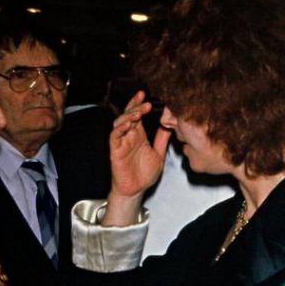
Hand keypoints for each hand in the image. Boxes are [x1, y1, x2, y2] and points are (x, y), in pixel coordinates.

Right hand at [104, 90, 171, 222]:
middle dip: (135, 106)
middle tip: (144, 99)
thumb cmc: (144, 174)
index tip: (146, 95)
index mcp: (139, 135)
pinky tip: (128, 125)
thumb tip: (169, 123)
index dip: (140, 104)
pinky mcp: (115, 150)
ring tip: (137, 111)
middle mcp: (129, 136)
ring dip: (128, 116)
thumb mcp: (158, 154)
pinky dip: (120, 129)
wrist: (136, 190)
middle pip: (129, 115)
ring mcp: (121, 142)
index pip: (138, 115)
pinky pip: (115, 137)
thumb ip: (162, 139)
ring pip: (120, 123)